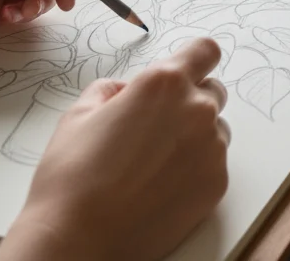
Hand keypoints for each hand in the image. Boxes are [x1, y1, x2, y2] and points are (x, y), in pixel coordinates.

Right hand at [0, 38, 230, 260]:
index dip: (195, 59)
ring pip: (215, 129)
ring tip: (153, 163)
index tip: (187, 68)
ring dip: (194, 135)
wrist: (79, 238)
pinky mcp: (217, 183)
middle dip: (190, 100)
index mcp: (164, 83)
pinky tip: (160, 185)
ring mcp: (212, 148)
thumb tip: (127, 91)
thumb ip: (113, 90)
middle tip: (156, 127)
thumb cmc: (72, 176)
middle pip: (212, 91)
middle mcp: (197, 110)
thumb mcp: (79, 114)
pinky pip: (213, 163)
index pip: (205, 51)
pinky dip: (195, 168)